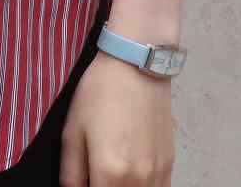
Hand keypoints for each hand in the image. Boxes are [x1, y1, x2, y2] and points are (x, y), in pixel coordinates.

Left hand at [59, 51, 174, 186]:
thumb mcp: (72, 130)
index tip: (83, 179)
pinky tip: (128, 173)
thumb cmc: (100, 92)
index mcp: (110, 172)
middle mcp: (138, 180)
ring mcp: (158, 175)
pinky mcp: (170, 165)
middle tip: (93, 173)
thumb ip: (71, 172)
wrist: (135, 66)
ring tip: (109, 172)